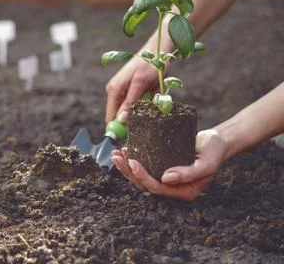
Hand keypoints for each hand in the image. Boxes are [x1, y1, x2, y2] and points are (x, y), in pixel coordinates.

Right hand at [105, 56, 165, 122]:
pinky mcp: (132, 91)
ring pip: (130, 111)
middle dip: (133, 118)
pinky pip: (137, 104)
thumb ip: (130, 102)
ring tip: (151, 96)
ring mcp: (124, 91)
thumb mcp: (140, 83)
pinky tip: (152, 93)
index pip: (110, 116)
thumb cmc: (149, 64)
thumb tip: (121, 120)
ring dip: (141, 109)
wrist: (158, 51)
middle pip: (120, 116)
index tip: (131, 134)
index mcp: (114, 90)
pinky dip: (145, 103)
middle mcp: (116, 92)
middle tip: (146, 115)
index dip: (118, 128)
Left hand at [111, 129, 226, 200]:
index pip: (157, 188)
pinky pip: (145, 166)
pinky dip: (133, 159)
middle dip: (128, 172)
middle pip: (145, 184)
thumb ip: (189, 173)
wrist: (216, 141)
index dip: (142, 177)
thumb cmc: (214, 152)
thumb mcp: (207, 163)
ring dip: (126, 167)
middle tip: (117, 157)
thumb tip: (165, 178)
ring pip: (141, 176)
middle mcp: (172, 187)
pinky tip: (125, 150)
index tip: (133, 162)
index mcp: (184, 192)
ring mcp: (166, 177)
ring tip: (116, 154)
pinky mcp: (162, 165)